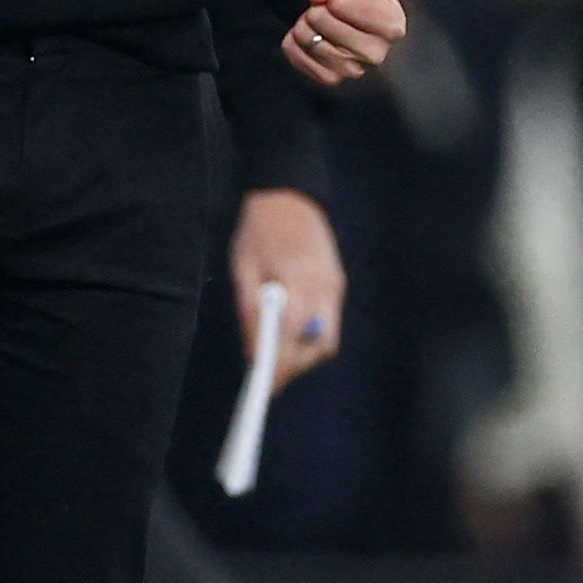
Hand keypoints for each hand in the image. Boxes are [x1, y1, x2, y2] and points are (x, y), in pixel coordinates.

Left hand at [230, 188, 347, 386]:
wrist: (289, 197)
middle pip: (320, 344)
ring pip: (327, 338)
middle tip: (271, 375)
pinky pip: (328, 322)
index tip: (268, 386)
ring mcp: (335, 286)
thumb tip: (253, 354)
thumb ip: (250, 311)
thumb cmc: (259, 231)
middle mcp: (324, 286)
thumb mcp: (243, 269)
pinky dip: (309, 336)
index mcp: (298, 278)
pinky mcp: (338, 284)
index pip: (294, 334)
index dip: (282, 363)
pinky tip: (289, 334)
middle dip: (296, 365)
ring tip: (277, 355)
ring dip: (304, 353)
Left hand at [282, 0, 403, 87]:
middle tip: (330, 9)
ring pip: (307, 39)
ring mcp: (354, 71)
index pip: (338, 2)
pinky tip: (313, 36)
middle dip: (317, 7)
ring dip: (305, 24)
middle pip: (320, 20)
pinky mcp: (330, 80)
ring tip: (323, 22)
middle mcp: (377, 53)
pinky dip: (295, 42)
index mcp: (392, 23)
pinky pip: (296, 56)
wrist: (348, 9)